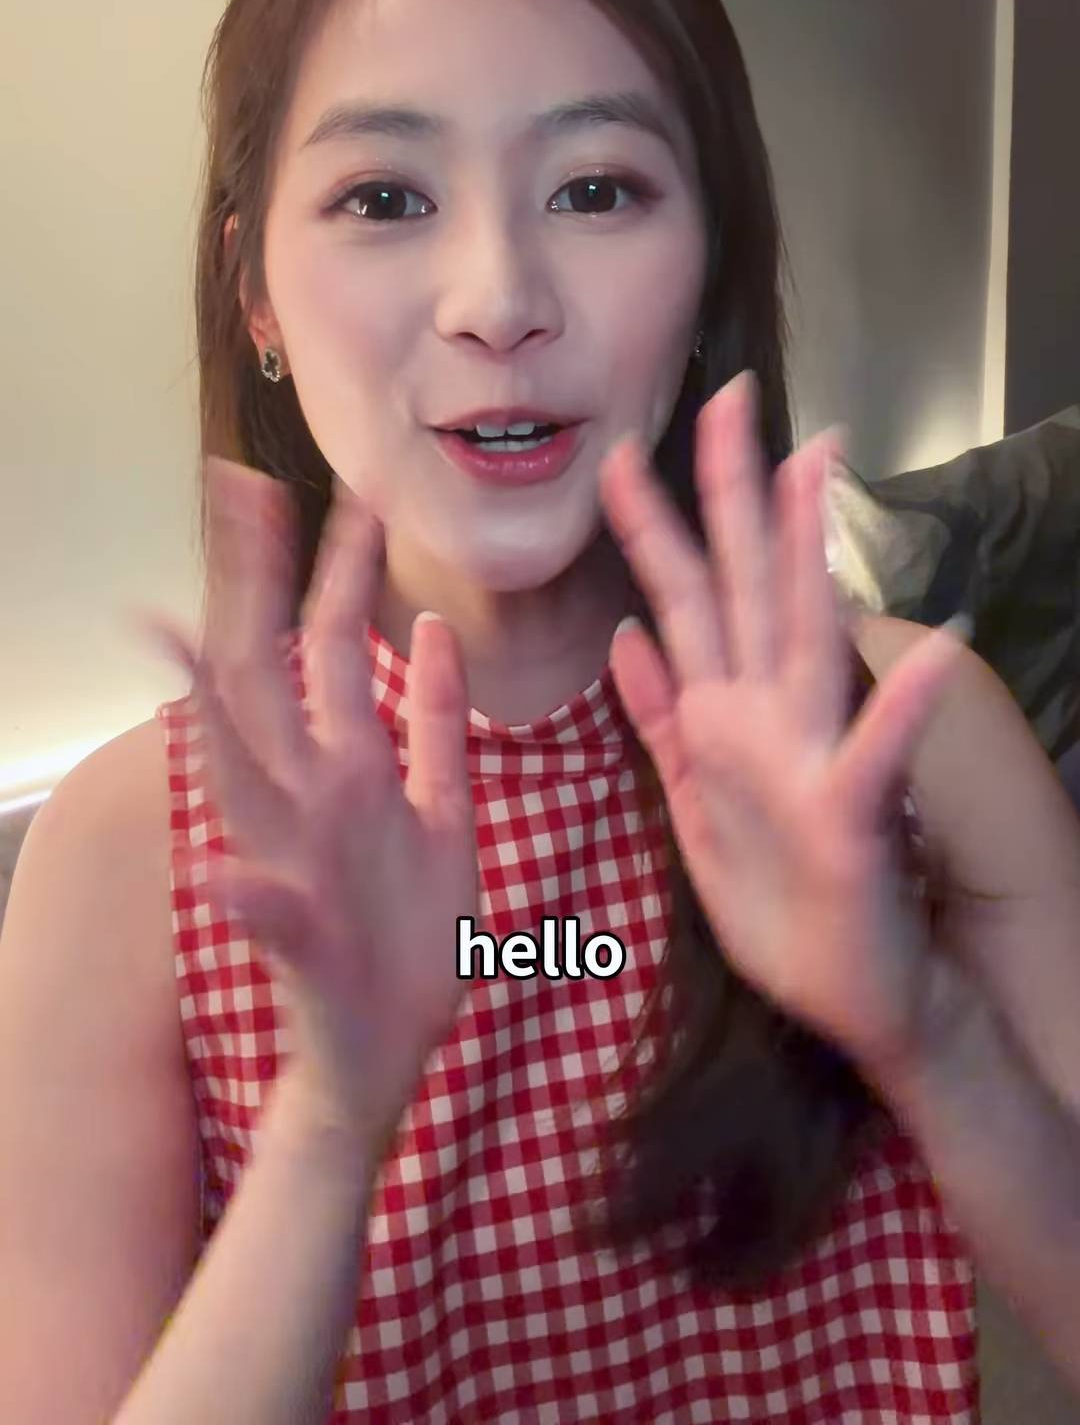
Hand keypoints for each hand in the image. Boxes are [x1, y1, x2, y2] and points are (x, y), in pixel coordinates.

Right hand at [130, 460, 475, 1154]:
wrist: (379, 1061)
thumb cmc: (409, 937)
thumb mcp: (444, 815)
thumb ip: (437, 726)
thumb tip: (429, 631)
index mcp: (348, 769)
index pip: (331, 643)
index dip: (334, 564)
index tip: (344, 482)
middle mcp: (308, 802)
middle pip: (271, 672)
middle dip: (259, 583)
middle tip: (241, 485)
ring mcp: (294, 868)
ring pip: (243, 768)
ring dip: (213, 701)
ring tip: (171, 627)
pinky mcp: (300, 947)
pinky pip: (269, 916)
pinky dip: (247, 893)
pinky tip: (222, 871)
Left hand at [597, 371, 967, 1081]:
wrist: (860, 1000)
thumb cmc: (783, 907)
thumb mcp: (695, 808)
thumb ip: (661, 722)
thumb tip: (624, 634)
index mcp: (724, 713)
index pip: (682, 599)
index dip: (654, 525)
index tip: (624, 449)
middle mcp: (770, 713)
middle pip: (744, 584)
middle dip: (730, 491)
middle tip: (726, 396)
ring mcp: (815, 755)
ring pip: (803, 635)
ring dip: (807, 553)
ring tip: (812, 468)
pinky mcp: (852, 814)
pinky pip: (873, 752)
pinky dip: (899, 701)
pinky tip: (933, 645)